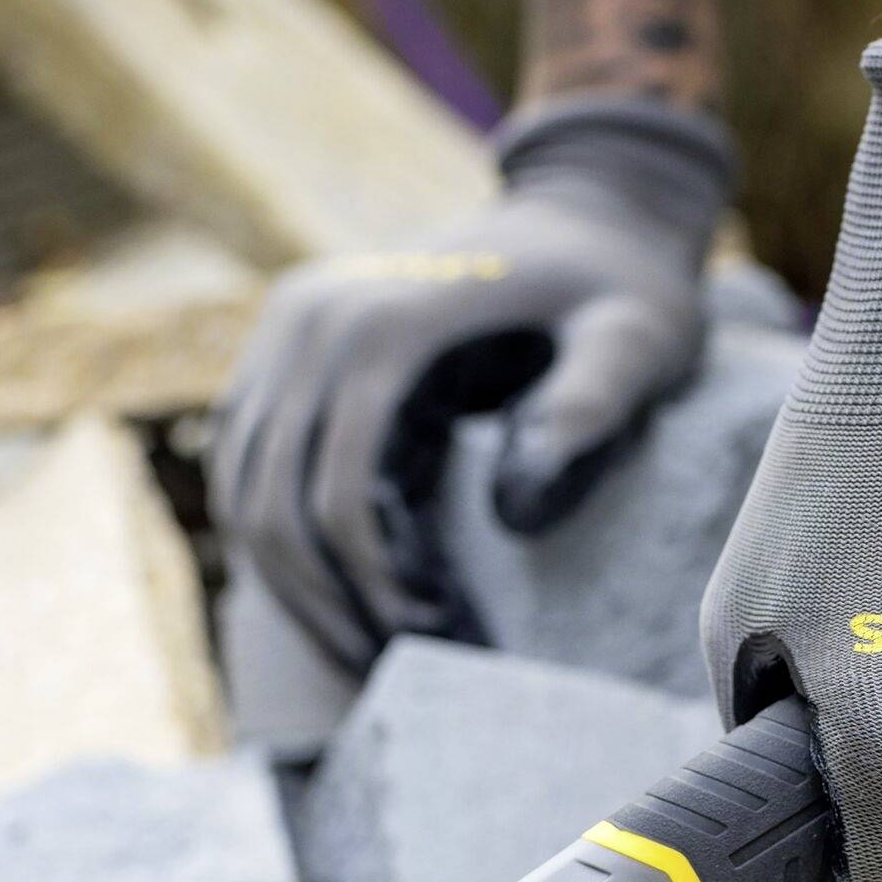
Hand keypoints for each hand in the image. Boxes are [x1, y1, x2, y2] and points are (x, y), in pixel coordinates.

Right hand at [212, 96, 732, 670]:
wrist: (582, 212)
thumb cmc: (620, 286)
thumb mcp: (638, 339)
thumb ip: (591, 406)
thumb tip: (515, 511)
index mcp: (381, 321)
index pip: (336, 494)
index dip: (373, 589)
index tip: (432, 641)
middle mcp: (308, 319)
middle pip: (269, 506)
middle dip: (323, 606)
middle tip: (390, 669)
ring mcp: (283, 332)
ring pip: (243, 494)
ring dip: (294, 587)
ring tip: (368, 646)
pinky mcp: (282, 354)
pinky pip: (249, 467)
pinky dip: (284, 541)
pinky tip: (350, 590)